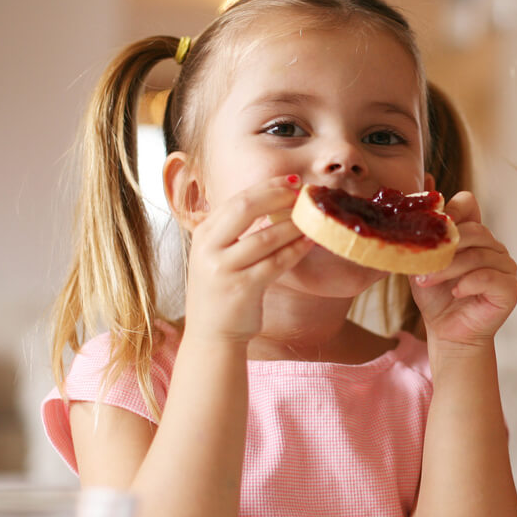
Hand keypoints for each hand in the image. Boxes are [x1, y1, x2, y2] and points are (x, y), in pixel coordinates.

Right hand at [182, 175, 311, 344]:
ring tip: (313, 218)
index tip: (292, 181)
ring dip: (293, 225)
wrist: (211, 335)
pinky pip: (276, 263)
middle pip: (246, 208)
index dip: (267, 187)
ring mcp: (223, 268)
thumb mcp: (216, 255)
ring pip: (265, 237)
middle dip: (278, 195)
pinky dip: (296, 250)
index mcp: (203, 234)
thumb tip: (271, 203)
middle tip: (303, 193)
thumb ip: (234, 231)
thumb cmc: (221, 292)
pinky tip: (310, 242)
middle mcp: (208, 248)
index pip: (237, 199)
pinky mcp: (242, 288)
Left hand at [410, 191, 516, 349]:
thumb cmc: (436, 297)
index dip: (451, 209)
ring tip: (427, 282)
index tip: (431, 226)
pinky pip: (490, 277)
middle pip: (474, 230)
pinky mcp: (510, 288)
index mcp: (474, 235)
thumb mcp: (422, 262)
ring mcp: (505, 266)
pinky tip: (455, 292)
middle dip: (444, 248)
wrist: (446, 333)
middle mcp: (493, 246)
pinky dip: (468, 283)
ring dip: (449, 269)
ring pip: (478, 255)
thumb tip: (418, 190)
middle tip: (421, 268)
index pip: (468, 203)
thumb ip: (419, 234)